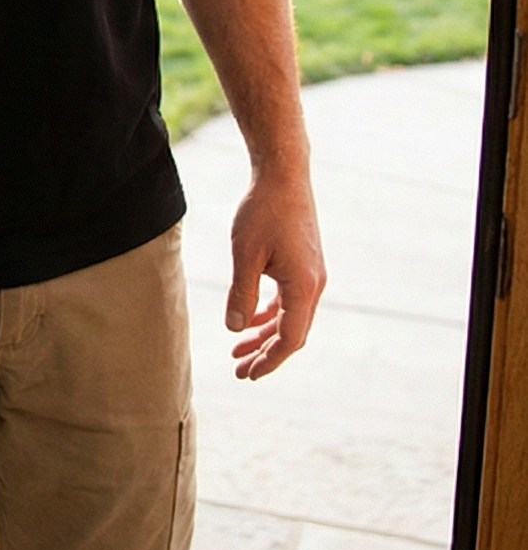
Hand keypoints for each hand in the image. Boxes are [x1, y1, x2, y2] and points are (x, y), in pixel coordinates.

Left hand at [225, 168, 325, 379]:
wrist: (284, 176)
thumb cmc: (263, 212)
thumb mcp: (245, 254)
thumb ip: (241, 294)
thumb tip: (235, 330)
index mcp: (303, 288)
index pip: (290, 339)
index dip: (269, 360)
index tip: (248, 374)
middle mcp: (314, 286)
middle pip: (292, 333)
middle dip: (265, 354)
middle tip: (239, 370)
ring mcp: (311, 275)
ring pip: (290, 317)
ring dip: (266, 334)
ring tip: (238, 350)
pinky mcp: (304, 265)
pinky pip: (289, 300)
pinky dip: (271, 313)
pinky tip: (250, 320)